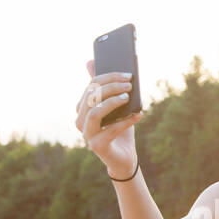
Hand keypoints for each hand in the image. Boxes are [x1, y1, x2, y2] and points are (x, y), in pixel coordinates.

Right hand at [76, 60, 141, 176]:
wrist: (124, 157)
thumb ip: (108, 87)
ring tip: (128, 97)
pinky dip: (125, 121)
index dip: (109, 77)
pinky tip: (138, 115)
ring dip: (112, 102)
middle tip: (129, 84)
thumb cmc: (120, 128)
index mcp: (83, 108)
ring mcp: (86, 134)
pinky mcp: (96, 146)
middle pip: (91, 97)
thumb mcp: (117, 106)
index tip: (128, 74)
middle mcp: (80, 121)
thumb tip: (93, 60)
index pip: (91, 86)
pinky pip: (109, 130)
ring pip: (94, 112)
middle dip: (111, 87)